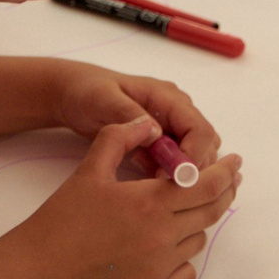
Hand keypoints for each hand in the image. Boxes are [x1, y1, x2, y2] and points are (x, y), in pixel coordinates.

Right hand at [0, 115, 242, 278]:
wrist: (39, 272)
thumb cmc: (61, 221)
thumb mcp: (90, 169)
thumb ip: (120, 137)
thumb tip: (148, 124)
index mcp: (151, 203)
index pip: (207, 184)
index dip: (226, 172)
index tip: (235, 162)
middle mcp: (162, 236)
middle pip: (212, 211)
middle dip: (225, 192)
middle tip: (227, 181)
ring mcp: (160, 267)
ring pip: (198, 240)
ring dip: (199, 222)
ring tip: (190, 209)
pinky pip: (186, 272)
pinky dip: (185, 257)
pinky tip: (176, 246)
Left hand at [47, 59, 222, 168]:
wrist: (74, 94)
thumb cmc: (88, 92)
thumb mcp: (104, 100)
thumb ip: (130, 114)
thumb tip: (157, 133)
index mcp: (168, 97)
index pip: (199, 129)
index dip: (194, 155)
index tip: (175, 178)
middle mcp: (176, 110)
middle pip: (204, 144)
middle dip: (192, 169)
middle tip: (165, 187)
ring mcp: (170, 124)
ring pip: (194, 154)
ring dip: (181, 172)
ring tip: (153, 180)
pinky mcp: (161, 139)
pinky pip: (175, 160)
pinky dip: (167, 173)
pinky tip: (144, 173)